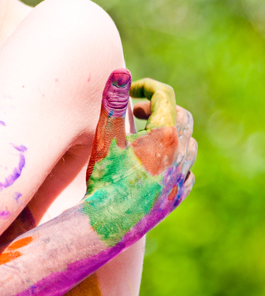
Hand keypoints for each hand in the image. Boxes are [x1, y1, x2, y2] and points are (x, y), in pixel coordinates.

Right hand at [83, 70, 197, 247]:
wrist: (108, 224)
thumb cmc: (104, 179)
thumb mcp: (106, 137)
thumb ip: (113, 102)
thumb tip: (120, 71)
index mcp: (165, 135)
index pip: (164, 96)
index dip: (147, 86)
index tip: (131, 90)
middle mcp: (180, 154)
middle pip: (181, 118)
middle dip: (160, 109)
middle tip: (135, 114)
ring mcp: (180, 177)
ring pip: (189, 145)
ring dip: (172, 134)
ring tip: (147, 137)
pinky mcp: (175, 197)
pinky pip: (187, 172)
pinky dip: (177, 161)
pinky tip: (159, 165)